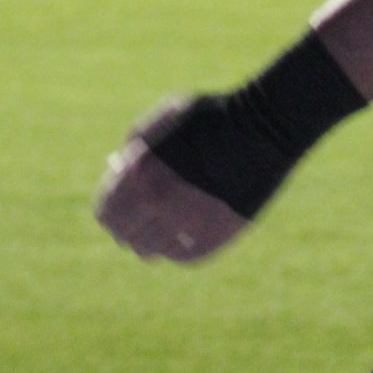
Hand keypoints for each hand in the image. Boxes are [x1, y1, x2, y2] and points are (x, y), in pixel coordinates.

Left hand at [93, 96, 253, 263]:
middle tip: (138, 227)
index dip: (109, 215)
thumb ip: (138, 143)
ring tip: (165, 228)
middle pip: (126, 237)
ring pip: (152, 251)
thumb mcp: (165, 117)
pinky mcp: (212, 239)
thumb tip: (118, 171)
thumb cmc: (214, 116)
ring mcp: (184, 223)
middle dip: (129, 230)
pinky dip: (179, 248)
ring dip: (153, 241)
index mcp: (139, 170)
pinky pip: (182, 256)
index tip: (116, 214)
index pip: (107, 213)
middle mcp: (157, 201)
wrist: (265, 128)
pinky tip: (185, 233)